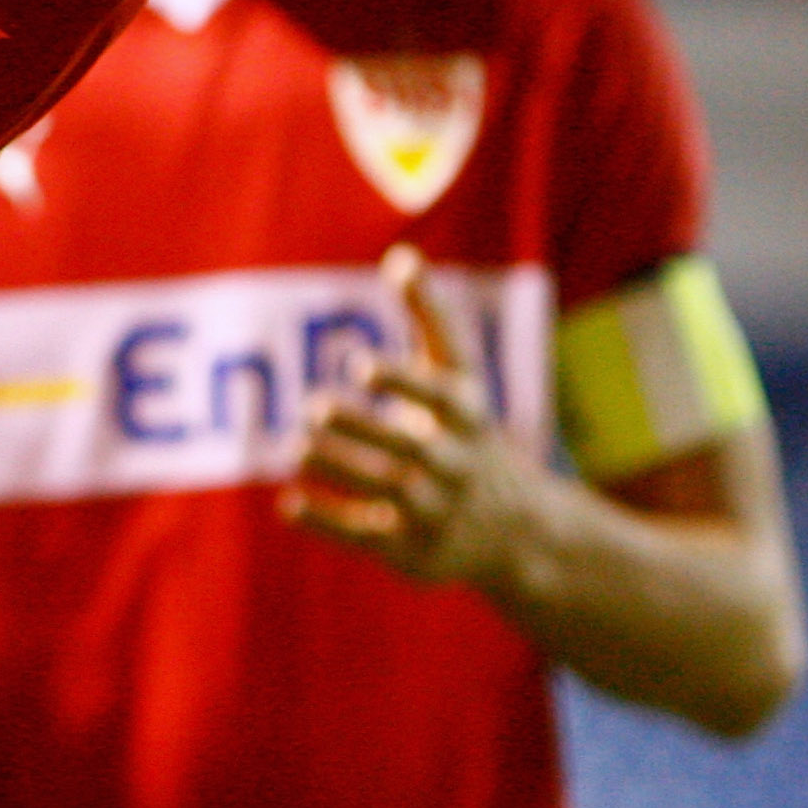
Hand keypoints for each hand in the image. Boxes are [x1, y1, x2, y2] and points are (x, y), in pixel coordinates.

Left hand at [283, 243, 541, 587]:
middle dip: (358, 427)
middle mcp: (456, 465)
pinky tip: (288, 504)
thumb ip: (431, 316)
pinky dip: (327, 523)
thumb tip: (401, 256)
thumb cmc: (469, 431)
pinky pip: (366, 538)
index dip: (400, 379)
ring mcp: (436, 512)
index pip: (439, 396)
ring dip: (337, 467)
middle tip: (315, 406)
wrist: (519, 530)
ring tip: (297, 447)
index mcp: (467, 416)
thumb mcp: (460, 376)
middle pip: (406, 445)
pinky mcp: (413, 551)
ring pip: (383, 489)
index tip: (359, 365)